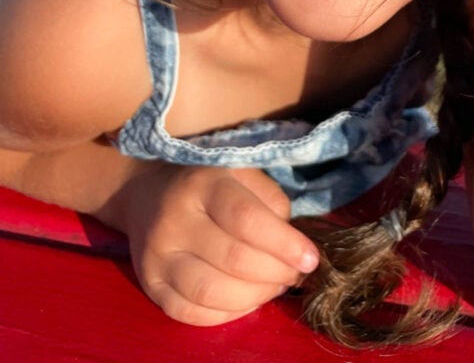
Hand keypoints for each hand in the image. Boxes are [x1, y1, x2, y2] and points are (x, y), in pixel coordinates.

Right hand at [115, 164, 319, 325]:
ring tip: (273, 286)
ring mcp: (157, 257)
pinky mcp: (150, 286)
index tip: (310, 258)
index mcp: (203, 185)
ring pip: (212, 292)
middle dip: (275, 274)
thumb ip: (271, 204)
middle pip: (233, 260)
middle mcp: (175, 221)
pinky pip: (191, 315)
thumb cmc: (210, 183)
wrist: (147, 191)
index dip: (284, 244)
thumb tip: (294, 248)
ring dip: (255, 297)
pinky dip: (228, 314)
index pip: (247, 219)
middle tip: (294, 273)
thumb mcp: (243, 174)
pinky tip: (246, 300)